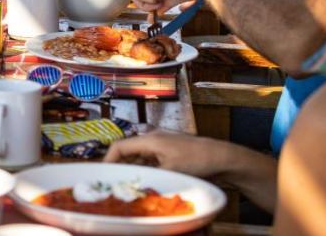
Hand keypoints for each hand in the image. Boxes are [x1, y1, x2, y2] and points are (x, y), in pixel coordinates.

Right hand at [105, 131, 238, 179]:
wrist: (222, 157)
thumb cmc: (196, 160)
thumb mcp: (169, 171)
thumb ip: (148, 176)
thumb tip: (132, 186)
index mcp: (149, 140)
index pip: (120, 146)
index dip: (109, 159)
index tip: (104, 174)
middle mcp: (153, 140)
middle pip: (128, 152)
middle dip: (120, 166)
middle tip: (115, 182)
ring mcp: (162, 147)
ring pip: (140, 158)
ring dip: (134, 170)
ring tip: (129, 184)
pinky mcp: (170, 154)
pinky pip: (151, 162)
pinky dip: (146, 171)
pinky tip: (147, 182)